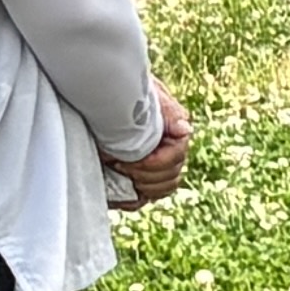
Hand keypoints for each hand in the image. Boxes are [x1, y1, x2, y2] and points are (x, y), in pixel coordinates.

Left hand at [111, 92, 194, 206]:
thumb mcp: (147, 95)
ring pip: (161, 190)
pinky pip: (141, 198)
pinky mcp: (137, 176)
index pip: (175, 159)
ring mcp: (154, 165)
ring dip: (141, 187)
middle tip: (117, 165)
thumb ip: (168, 113)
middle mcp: (169, 151)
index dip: (152, 164)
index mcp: (175, 133)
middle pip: (171, 178)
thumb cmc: (126, 92)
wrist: (104, 95)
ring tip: (117, 172)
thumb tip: (185, 130)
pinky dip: (130, 198)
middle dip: (144, 176)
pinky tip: (115, 192)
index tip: (125, 160)